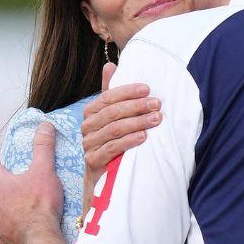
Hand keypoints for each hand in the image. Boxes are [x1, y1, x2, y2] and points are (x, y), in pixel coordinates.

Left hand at [0, 122, 64, 243]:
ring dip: (10, 209)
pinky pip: (6, 231)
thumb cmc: (39, 204)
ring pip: (0, 212)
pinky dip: (14, 228)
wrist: (40, 240)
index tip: (13, 165)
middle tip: (25, 186)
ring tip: (28, 209)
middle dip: (8, 188)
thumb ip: (43, 147)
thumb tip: (44, 127)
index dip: (1, 165)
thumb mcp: (44, 170)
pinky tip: (28, 228)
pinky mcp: (3, 241)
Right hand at [81, 63, 160, 204]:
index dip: (128, 91)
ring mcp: (88, 145)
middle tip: (157, 104)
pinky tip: (143, 137)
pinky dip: (128, 141)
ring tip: (156, 119)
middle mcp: (86, 127)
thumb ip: (111, 93)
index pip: (108, 97)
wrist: (102, 178)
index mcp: (91, 113)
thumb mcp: (113, 117)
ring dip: (136, 123)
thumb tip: (110, 65)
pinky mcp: (92, 162)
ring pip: (113, 129)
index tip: (148, 89)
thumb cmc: (112, 142)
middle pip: (112, 112)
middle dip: (136, 107)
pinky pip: (111, 148)